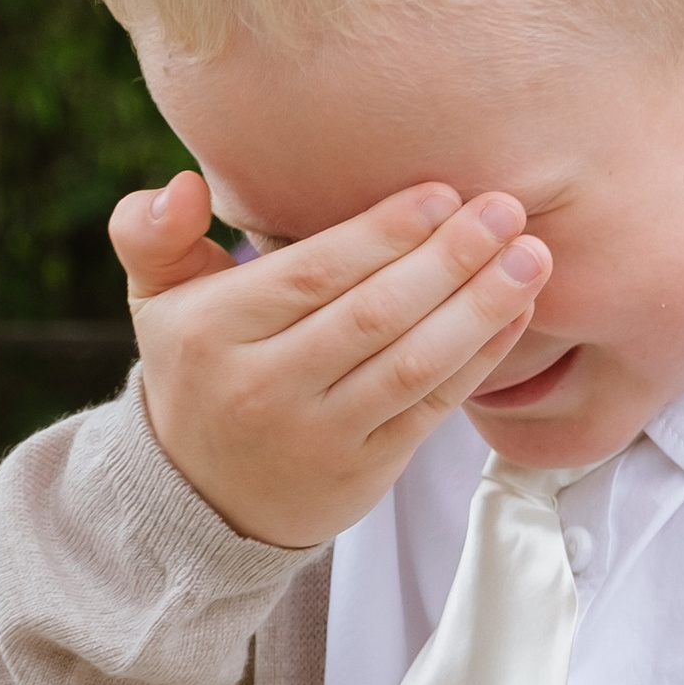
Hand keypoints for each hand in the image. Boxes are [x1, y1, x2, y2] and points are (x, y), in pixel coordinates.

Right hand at [110, 171, 552, 546]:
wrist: (202, 497)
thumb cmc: (200, 370)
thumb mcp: (158, 300)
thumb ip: (152, 234)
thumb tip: (179, 187)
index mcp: (211, 332)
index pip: (312, 275)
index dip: (384, 233)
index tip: (442, 194)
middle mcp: (261, 386)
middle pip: (373, 315)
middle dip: (449, 258)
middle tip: (506, 209)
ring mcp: (316, 435)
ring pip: (412, 364)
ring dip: (481, 307)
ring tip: (531, 257)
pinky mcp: (363, 470)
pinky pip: (432, 408)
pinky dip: (481, 359)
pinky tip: (517, 313)